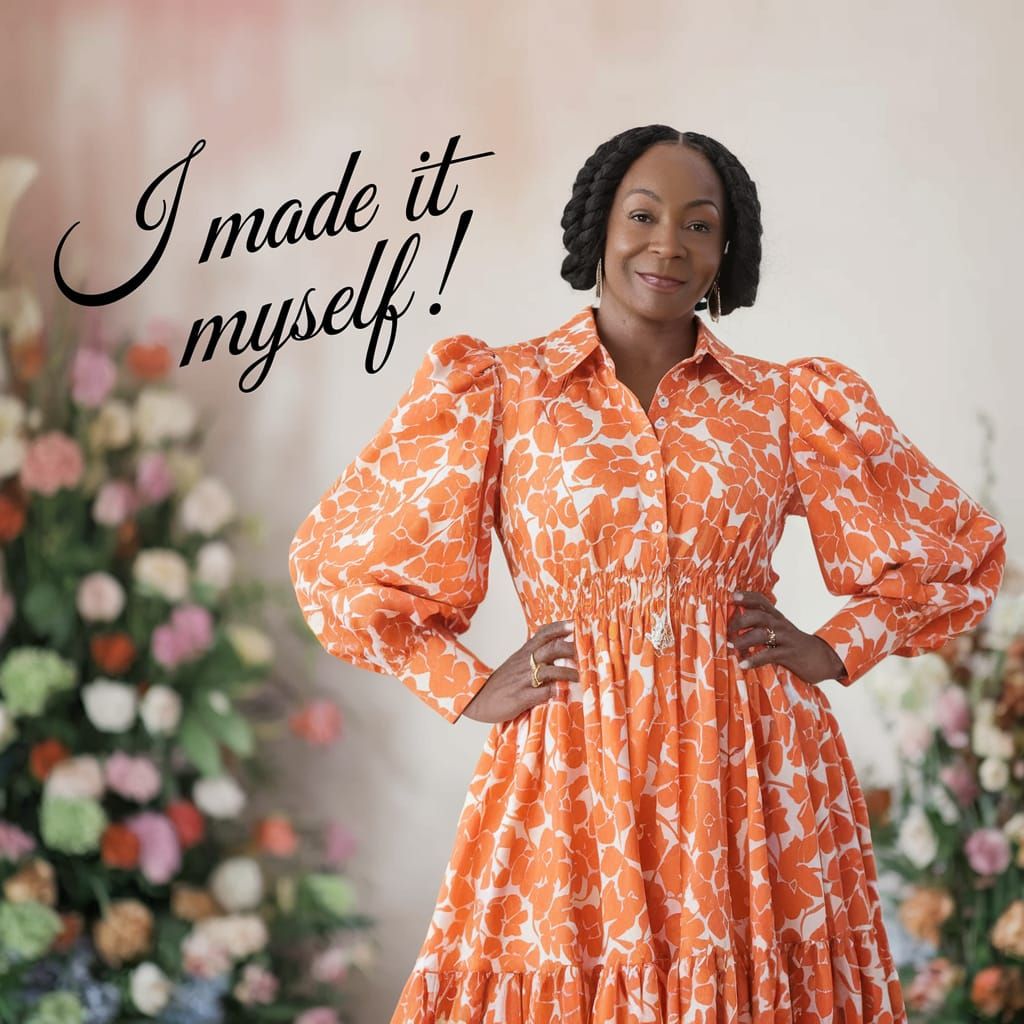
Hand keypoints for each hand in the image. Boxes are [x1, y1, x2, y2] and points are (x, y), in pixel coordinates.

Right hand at [461, 620, 578, 723]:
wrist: (477, 698)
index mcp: (525, 653)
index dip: (559, 628)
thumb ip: (534, 655)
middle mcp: (526, 663)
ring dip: (568, 673)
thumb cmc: (501, 682)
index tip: (574, 625)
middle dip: (571, 650)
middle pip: (552, 649)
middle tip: (584, 655)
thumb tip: (558, 649)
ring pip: (550, 670)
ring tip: (579, 677)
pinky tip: (561, 694)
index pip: (543, 634)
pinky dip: (553, 692)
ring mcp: (523, 680)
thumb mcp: (516, 663)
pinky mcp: (521, 697)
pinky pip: (542, 693)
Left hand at [727, 590, 847, 684]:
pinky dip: (754, 660)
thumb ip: (762, 626)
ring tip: (730, 647)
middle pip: (758, 616)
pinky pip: (769, 655)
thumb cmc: (795, 645)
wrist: (824, 659)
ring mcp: (786, 639)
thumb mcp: (780, 632)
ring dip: (743, 641)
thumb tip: (734, 626)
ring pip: (762, 634)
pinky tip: (743, 664)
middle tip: (727, 630)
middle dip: (740, 621)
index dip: (746, 597)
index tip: (731, 597)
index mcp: (777, 617)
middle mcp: (780, 624)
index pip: (761, 601)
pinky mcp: (789, 654)